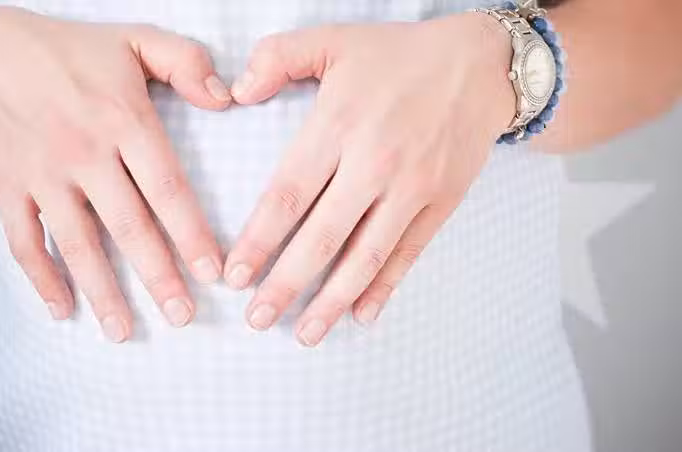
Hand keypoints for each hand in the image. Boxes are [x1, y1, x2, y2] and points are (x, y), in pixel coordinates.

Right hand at [0, 7, 231, 341]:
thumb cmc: (70, 51)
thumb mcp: (135, 38)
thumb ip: (186, 62)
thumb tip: (227, 96)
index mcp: (123, 120)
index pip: (167, 188)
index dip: (192, 234)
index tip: (214, 273)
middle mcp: (85, 153)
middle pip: (128, 227)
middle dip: (158, 277)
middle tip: (182, 316)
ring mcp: (43, 175)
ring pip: (77, 244)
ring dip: (102, 292)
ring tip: (124, 331)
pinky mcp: (9, 188)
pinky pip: (24, 241)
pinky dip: (41, 278)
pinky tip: (61, 309)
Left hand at [226, 13, 514, 345]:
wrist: (482, 64)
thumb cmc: (400, 55)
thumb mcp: (334, 39)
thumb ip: (278, 57)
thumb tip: (234, 92)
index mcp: (338, 125)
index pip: (287, 195)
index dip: (258, 240)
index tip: (235, 275)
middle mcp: (374, 163)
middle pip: (321, 238)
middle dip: (285, 284)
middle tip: (257, 318)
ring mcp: (411, 187)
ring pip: (365, 257)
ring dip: (332, 301)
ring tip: (304, 334)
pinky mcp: (440, 202)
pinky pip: (408, 253)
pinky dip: (385, 287)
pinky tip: (361, 314)